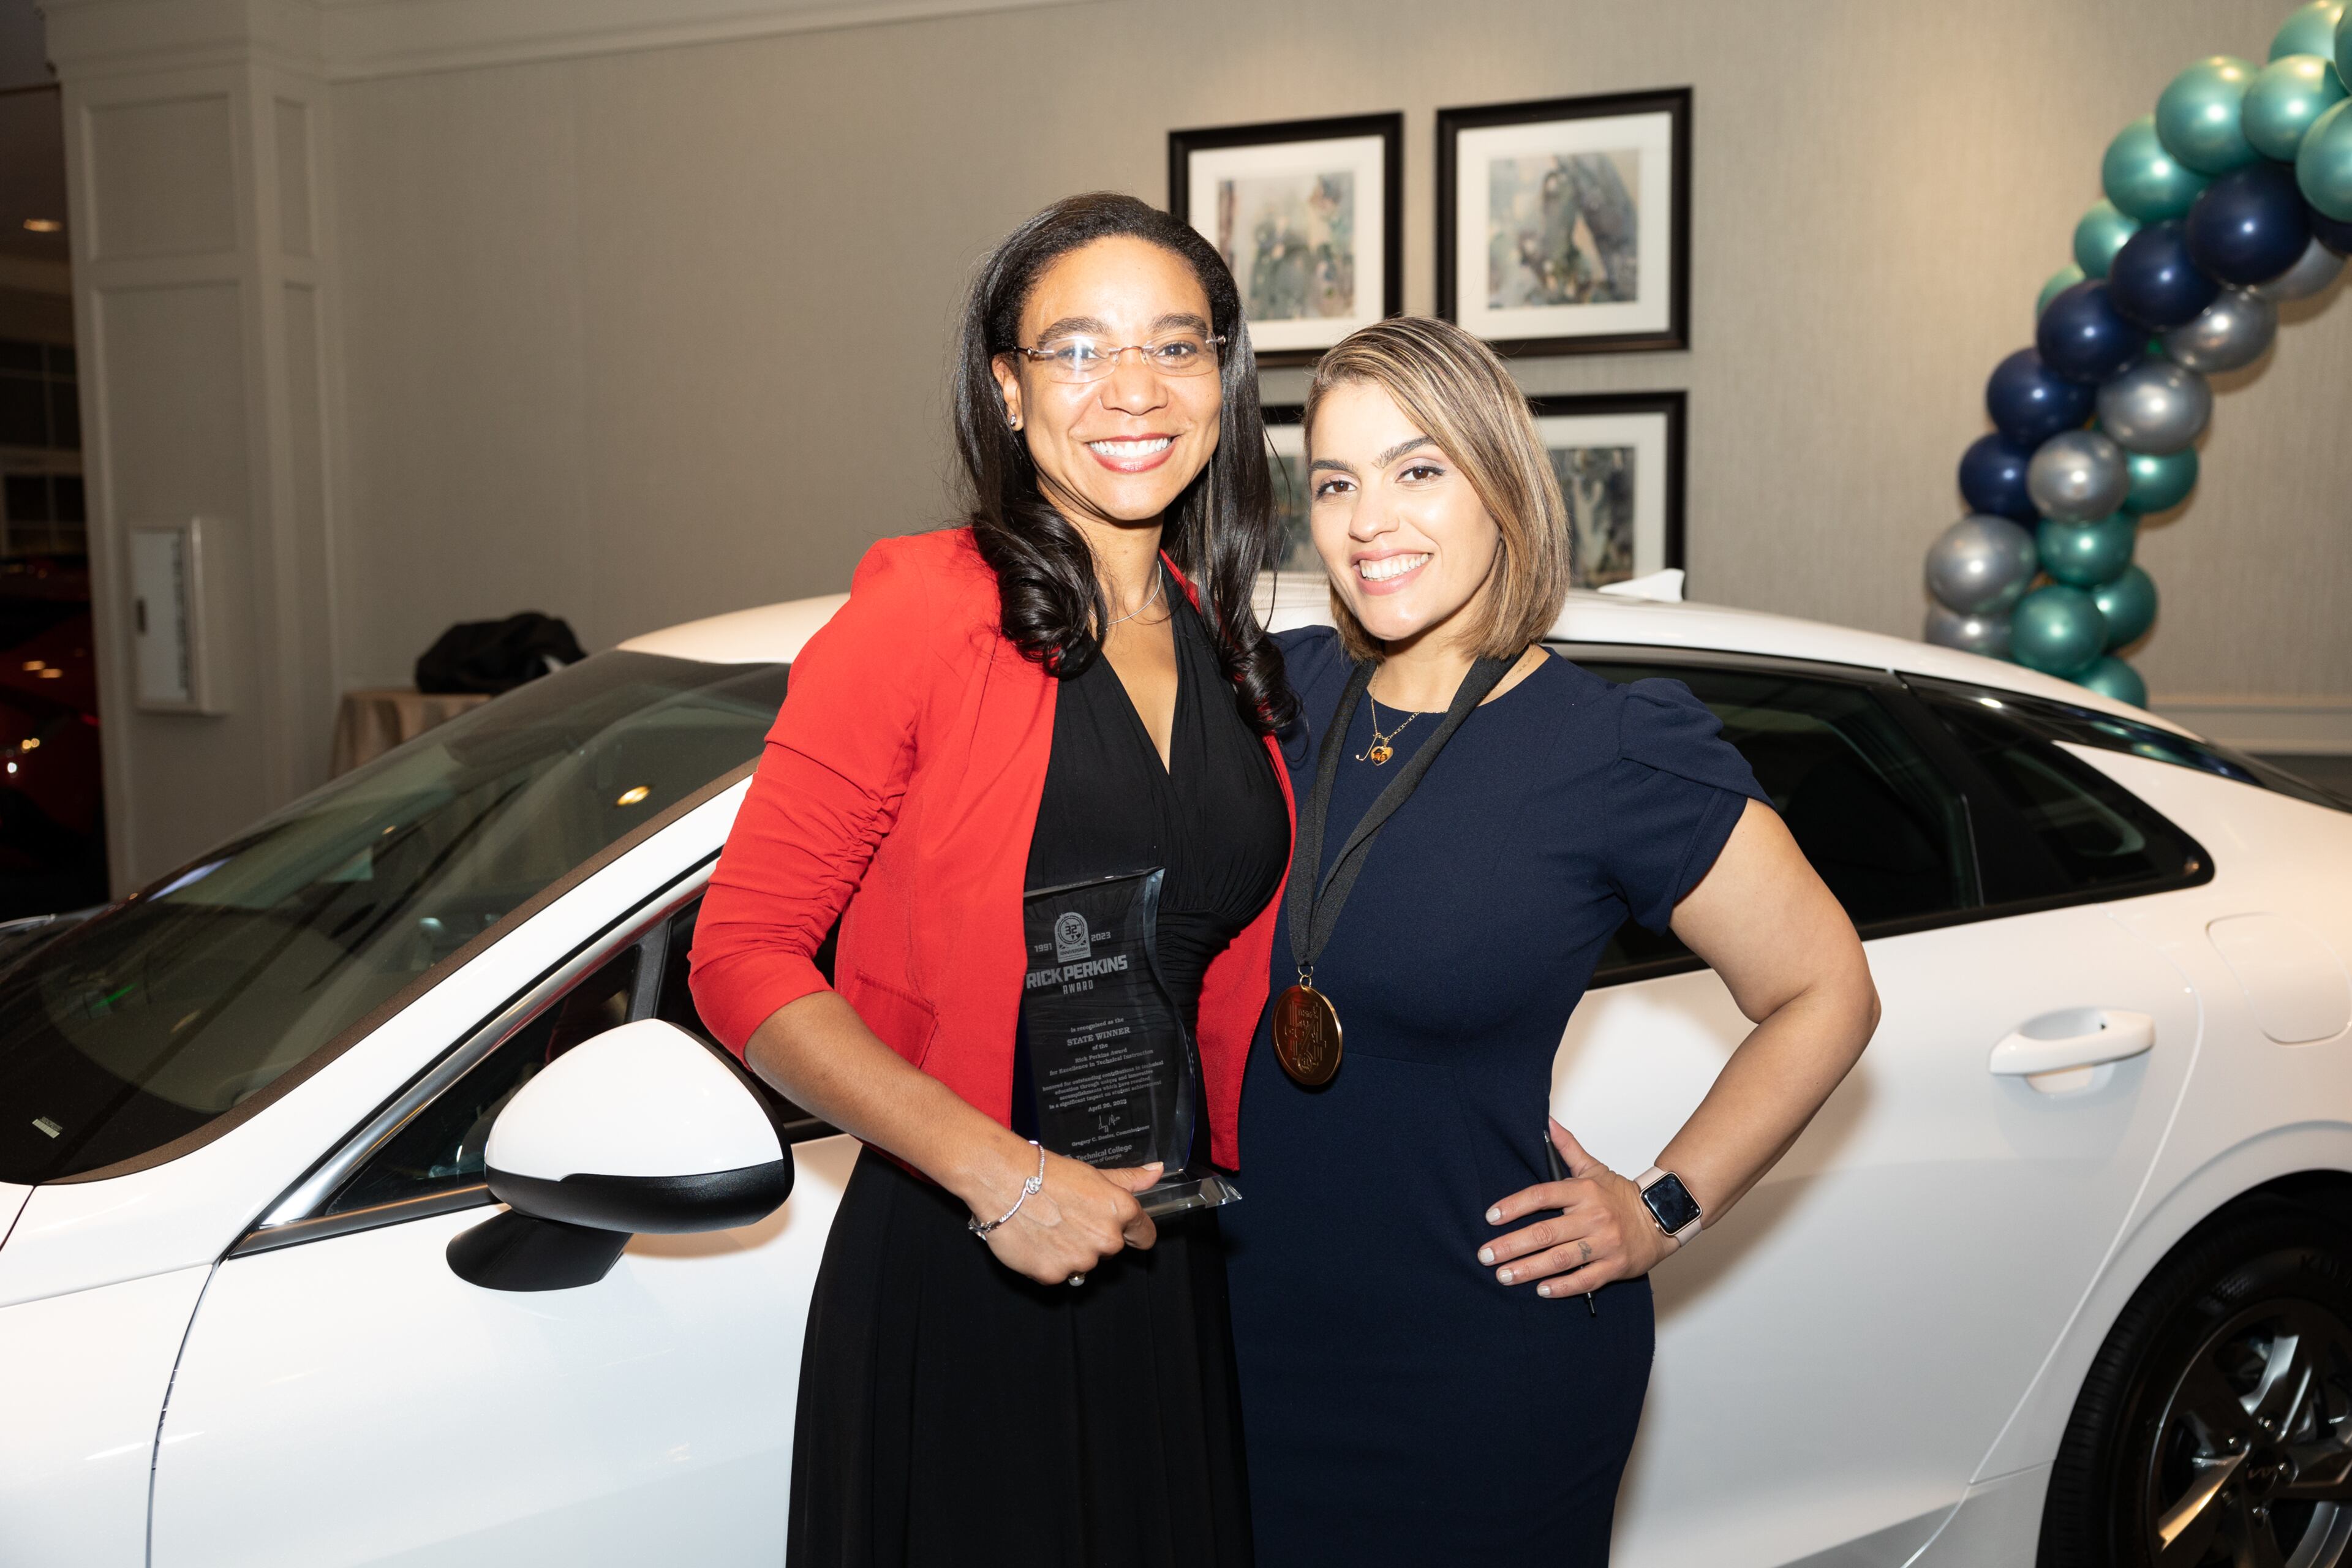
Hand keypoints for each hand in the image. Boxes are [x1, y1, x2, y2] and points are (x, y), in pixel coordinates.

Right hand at [977, 1151, 1161, 1285]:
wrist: (1003, 1181)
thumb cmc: (1047, 1173)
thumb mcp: (1094, 1174)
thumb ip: (1129, 1180)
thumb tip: (1156, 1172)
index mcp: (1121, 1212)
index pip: (1145, 1236)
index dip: (1133, 1232)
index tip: (1122, 1230)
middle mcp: (1106, 1240)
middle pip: (1110, 1250)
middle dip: (1094, 1238)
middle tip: (1069, 1218)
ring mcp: (1080, 1260)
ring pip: (1082, 1263)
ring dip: (1070, 1252)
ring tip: (1049, 1227)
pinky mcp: (1053, 1275)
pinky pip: (1056, 1274)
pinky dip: (1047, 1262)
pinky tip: (1036, 1240)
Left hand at [1476, 1119, 1673, 1298]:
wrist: (1661, 1218)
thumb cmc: (1621, 1196)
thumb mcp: (1593, 1168)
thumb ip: (1567, 1148)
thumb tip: (1547, 1122)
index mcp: (1584, 1192)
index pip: (1542, 1195)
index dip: (1514, 1206)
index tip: (1491, 1217)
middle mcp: (1593, 1217)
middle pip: (1546, 1232)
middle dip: (1512, 1245)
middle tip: (1486, 1255)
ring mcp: (1604, 1243)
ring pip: (1562, 1258)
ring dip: (1530, 1269)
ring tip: (1504, 1275)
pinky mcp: (1614, 1266)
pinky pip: (1585, 1279)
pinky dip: (1562, 1286)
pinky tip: (1541, 1290)